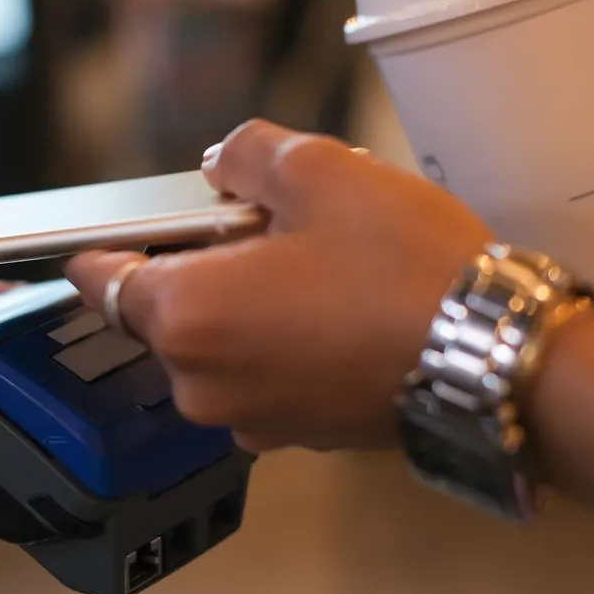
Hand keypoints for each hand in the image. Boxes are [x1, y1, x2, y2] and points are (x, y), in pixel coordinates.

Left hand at [64, 119, 492, 451]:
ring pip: (216, 348)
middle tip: (259, 231)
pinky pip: (259, 379)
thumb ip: (245, 155)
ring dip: (239, 308)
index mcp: (187, 316)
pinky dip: (273, 347)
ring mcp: (247, 420)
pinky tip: (330, 314)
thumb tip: (218, 167)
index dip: (102, 252)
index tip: (104, 238)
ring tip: (309, 271)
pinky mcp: (294, 438)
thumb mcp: (321, 171)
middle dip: (196, 270)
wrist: (491, 360)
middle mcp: (201, 383)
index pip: (104, 281)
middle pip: (164, 314)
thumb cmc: (403, 267)